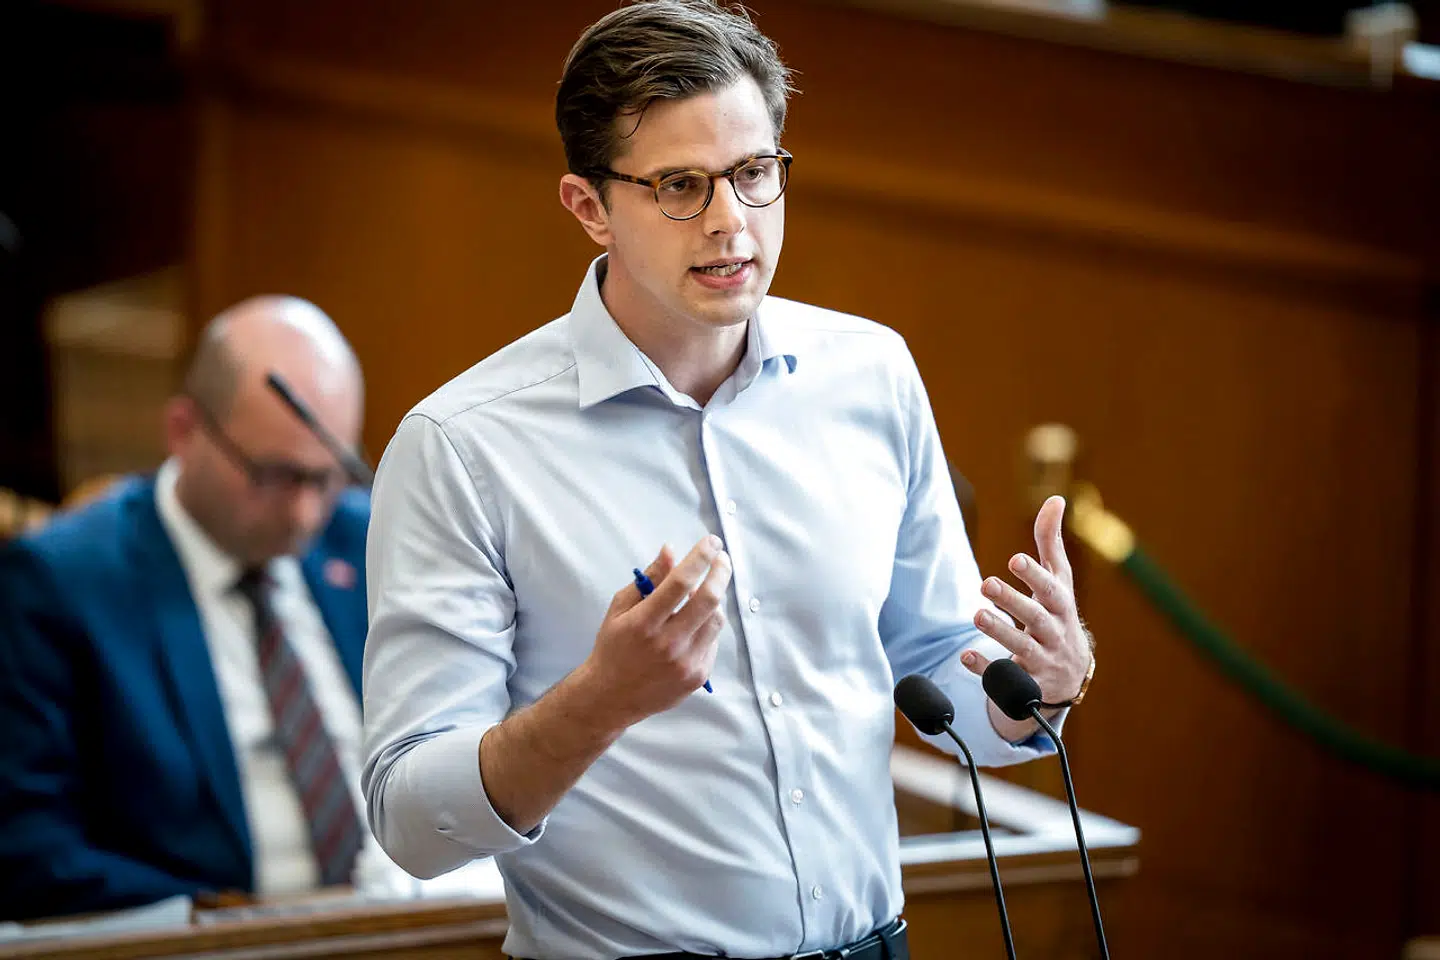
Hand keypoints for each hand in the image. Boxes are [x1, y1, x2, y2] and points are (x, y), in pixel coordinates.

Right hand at [581, 535, 730, 725]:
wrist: (611, 697)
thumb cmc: (613, 647)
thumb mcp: (620, 608)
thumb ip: (649, 579)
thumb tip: (671, 551)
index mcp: (644, 623)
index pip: (680, 582)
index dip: (699, 557)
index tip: (711, 542)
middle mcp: (668, 644)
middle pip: (708, 599)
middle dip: (720, 571)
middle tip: (722, 558)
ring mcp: (686, 663)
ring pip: (716, 619)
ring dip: (714, 600)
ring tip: (702, 593)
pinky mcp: (698, 676)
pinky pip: (713, 641)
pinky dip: (707, 626)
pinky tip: (694, 624)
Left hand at [963, 496, 1091, 705]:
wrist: (1071, 672)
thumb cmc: (1058, 612)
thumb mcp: (1059, 580)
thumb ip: (1051, 542)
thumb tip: (1055, 499)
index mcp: (1061, 605)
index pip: (1052, 588)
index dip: (1035, 575)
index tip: (1014, 559)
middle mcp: (1054, 632)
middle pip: (1036, 617)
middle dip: (1012, 601)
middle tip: (986, 583)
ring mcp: (1042, 660)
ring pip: (1022, 648)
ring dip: (999, 631)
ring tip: (976, 615)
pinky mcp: (1026, 683)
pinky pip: (1006, 680)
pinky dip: (987, 669)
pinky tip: (965, 656)